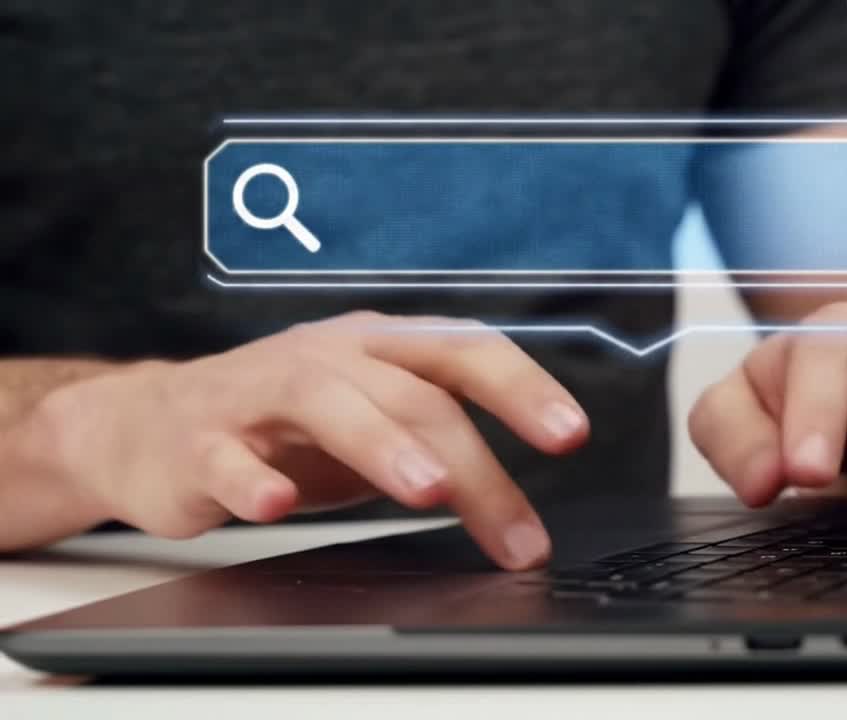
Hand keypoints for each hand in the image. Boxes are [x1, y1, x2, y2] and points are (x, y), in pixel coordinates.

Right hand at [8, 312, 587, 568]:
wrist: (154, 424)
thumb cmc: (288, 425)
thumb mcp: (376, 419)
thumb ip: (441, 442)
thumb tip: (521, 511)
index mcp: (380, 347)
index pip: (465, 352)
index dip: (522, 387)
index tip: (570, 434)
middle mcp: (327, 357)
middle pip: (411, 395)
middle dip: (474, 463)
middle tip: (517, 530)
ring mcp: (259, 393)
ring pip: (325, 402)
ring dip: (382, 445)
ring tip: (427, 489)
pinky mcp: (198, 440)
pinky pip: (226, 455)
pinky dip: (254, 479)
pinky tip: (279, 506)